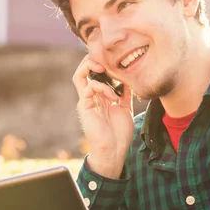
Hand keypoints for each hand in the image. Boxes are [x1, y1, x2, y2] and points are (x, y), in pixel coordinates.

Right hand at [72, 56, 133, 177]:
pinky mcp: (84, 106)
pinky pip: (88, 88)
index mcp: (99, 96)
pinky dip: (101, 87)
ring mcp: (86, 100)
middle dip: (92, 60)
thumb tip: (129, 80)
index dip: (101, 63)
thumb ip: (125, 94)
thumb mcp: (125, 108)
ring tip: (103, 68)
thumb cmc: (119, 133)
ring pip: (79, 76)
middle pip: (83, 70)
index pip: (94, 73)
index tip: (115, 61)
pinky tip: (113, 96)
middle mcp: (90, 96)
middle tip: (105, 60)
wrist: (114, 150)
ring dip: (91, 67)